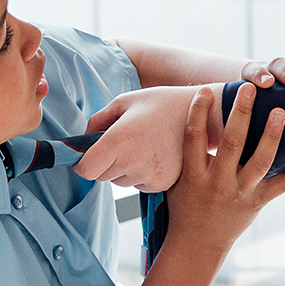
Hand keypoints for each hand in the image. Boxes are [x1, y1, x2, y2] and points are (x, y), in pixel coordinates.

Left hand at [78, 86, 219, 190]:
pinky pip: (139, 185)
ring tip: (142, 147)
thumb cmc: (160, 104)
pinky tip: (154, 155)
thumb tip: (83, 140)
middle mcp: (133, 161)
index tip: (86, 156)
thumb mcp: (125, 101)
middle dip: (103, 164)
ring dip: (123, 169)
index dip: (82, 164)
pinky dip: (140, 174)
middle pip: (101, 177)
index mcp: (120, 138)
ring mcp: (149, 175)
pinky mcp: (162, 183)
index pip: (86, 169)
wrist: (202, 115)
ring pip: (120, 181)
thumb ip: (97, 120)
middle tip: (119, 145)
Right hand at [164, 86, 284, 258]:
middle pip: (231, 144)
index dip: (198, 113)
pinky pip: (283, 185)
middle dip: (240, 114)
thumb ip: (184, 154)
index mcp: (194, 174)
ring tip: (281, 112)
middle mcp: (218, 183)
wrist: (196, 244)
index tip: (205, 89)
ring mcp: (240, 193)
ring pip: (260, 162)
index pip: (194, 138)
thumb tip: (187, 118)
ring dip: (271, 136)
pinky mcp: (258, 202)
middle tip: (249, 88)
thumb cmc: (185, 205)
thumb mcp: (177, 180)